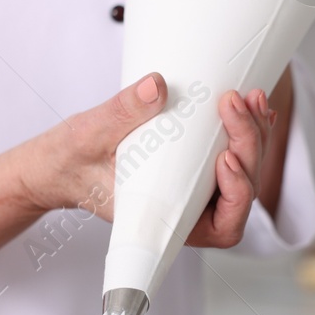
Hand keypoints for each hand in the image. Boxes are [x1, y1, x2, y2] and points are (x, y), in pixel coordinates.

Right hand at [21, 74, 275, 249]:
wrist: (61, 161)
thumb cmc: (73, 164)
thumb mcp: (90, 136)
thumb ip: (122, 113)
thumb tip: (157, 86)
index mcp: (167, 222)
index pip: (222, 228)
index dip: (237, 195)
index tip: (225, 159)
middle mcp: (188, 209)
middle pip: (242, 190)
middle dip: (249, 146)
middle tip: (236, 105)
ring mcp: (194, 187)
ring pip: (243, 171)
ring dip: (253, 135)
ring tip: (250, 98)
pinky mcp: (193, 165)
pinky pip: (232, 154)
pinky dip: (245, 131)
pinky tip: (254, 107)